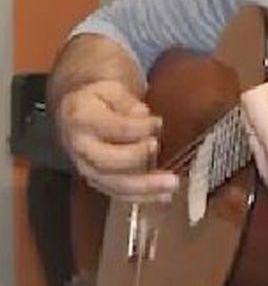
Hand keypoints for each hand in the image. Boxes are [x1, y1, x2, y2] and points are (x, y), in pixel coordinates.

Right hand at [56, 79, 178, 201]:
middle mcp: (80, 148)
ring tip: (171, 185)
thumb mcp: (111, 88)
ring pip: (112, 184)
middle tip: (158, 150)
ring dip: (143, 187)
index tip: (157, 123)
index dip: (135, 128)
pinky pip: (118, 194)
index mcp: (81, 119)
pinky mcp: (98, 181)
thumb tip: (141, 115)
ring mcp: (87, 168)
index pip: (109, 127)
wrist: (77, 111)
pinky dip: (141, 197)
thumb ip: (127, 102)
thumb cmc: (100, 97)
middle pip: (106, 161)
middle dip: (136, 158)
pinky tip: (164, 197)